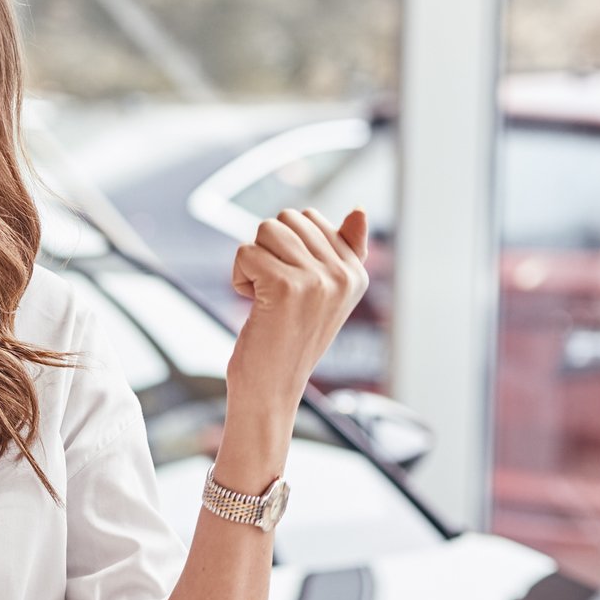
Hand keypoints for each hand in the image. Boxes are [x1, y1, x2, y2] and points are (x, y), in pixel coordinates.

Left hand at [226, 207, 371, 408]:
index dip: (286, 246)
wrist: (271, 390)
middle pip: (287, 218)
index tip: (293, 287)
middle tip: (275, 293)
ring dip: (253, 263)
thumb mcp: (324, 295)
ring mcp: (317, 279)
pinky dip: (238, 278)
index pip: (311, 217)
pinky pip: (245, 252)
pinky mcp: (286, 286)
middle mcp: (343, 274)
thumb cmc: (290, 341)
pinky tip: (253, 305)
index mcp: (356, 272)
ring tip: (265, 298)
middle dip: (267, 250)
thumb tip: (360, 209)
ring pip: (265, 230)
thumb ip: (342, 252)